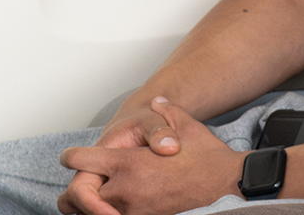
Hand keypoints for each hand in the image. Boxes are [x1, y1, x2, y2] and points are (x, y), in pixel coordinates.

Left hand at [61, 99, 245, 214]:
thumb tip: (158, 100)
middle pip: (75, 196)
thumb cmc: (210, 161)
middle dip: (77, 191)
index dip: (72, 157)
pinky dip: (110, 214)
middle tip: (84, 186)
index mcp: (129, 163)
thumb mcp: (189, 128)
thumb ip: (168, 112)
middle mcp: (124, 190)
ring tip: (99, 199)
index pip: (80, 160)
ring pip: (91, 214)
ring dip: (92, 207)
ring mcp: (132, 211)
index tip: (73, 158)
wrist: (231, 187)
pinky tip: (118, 207)